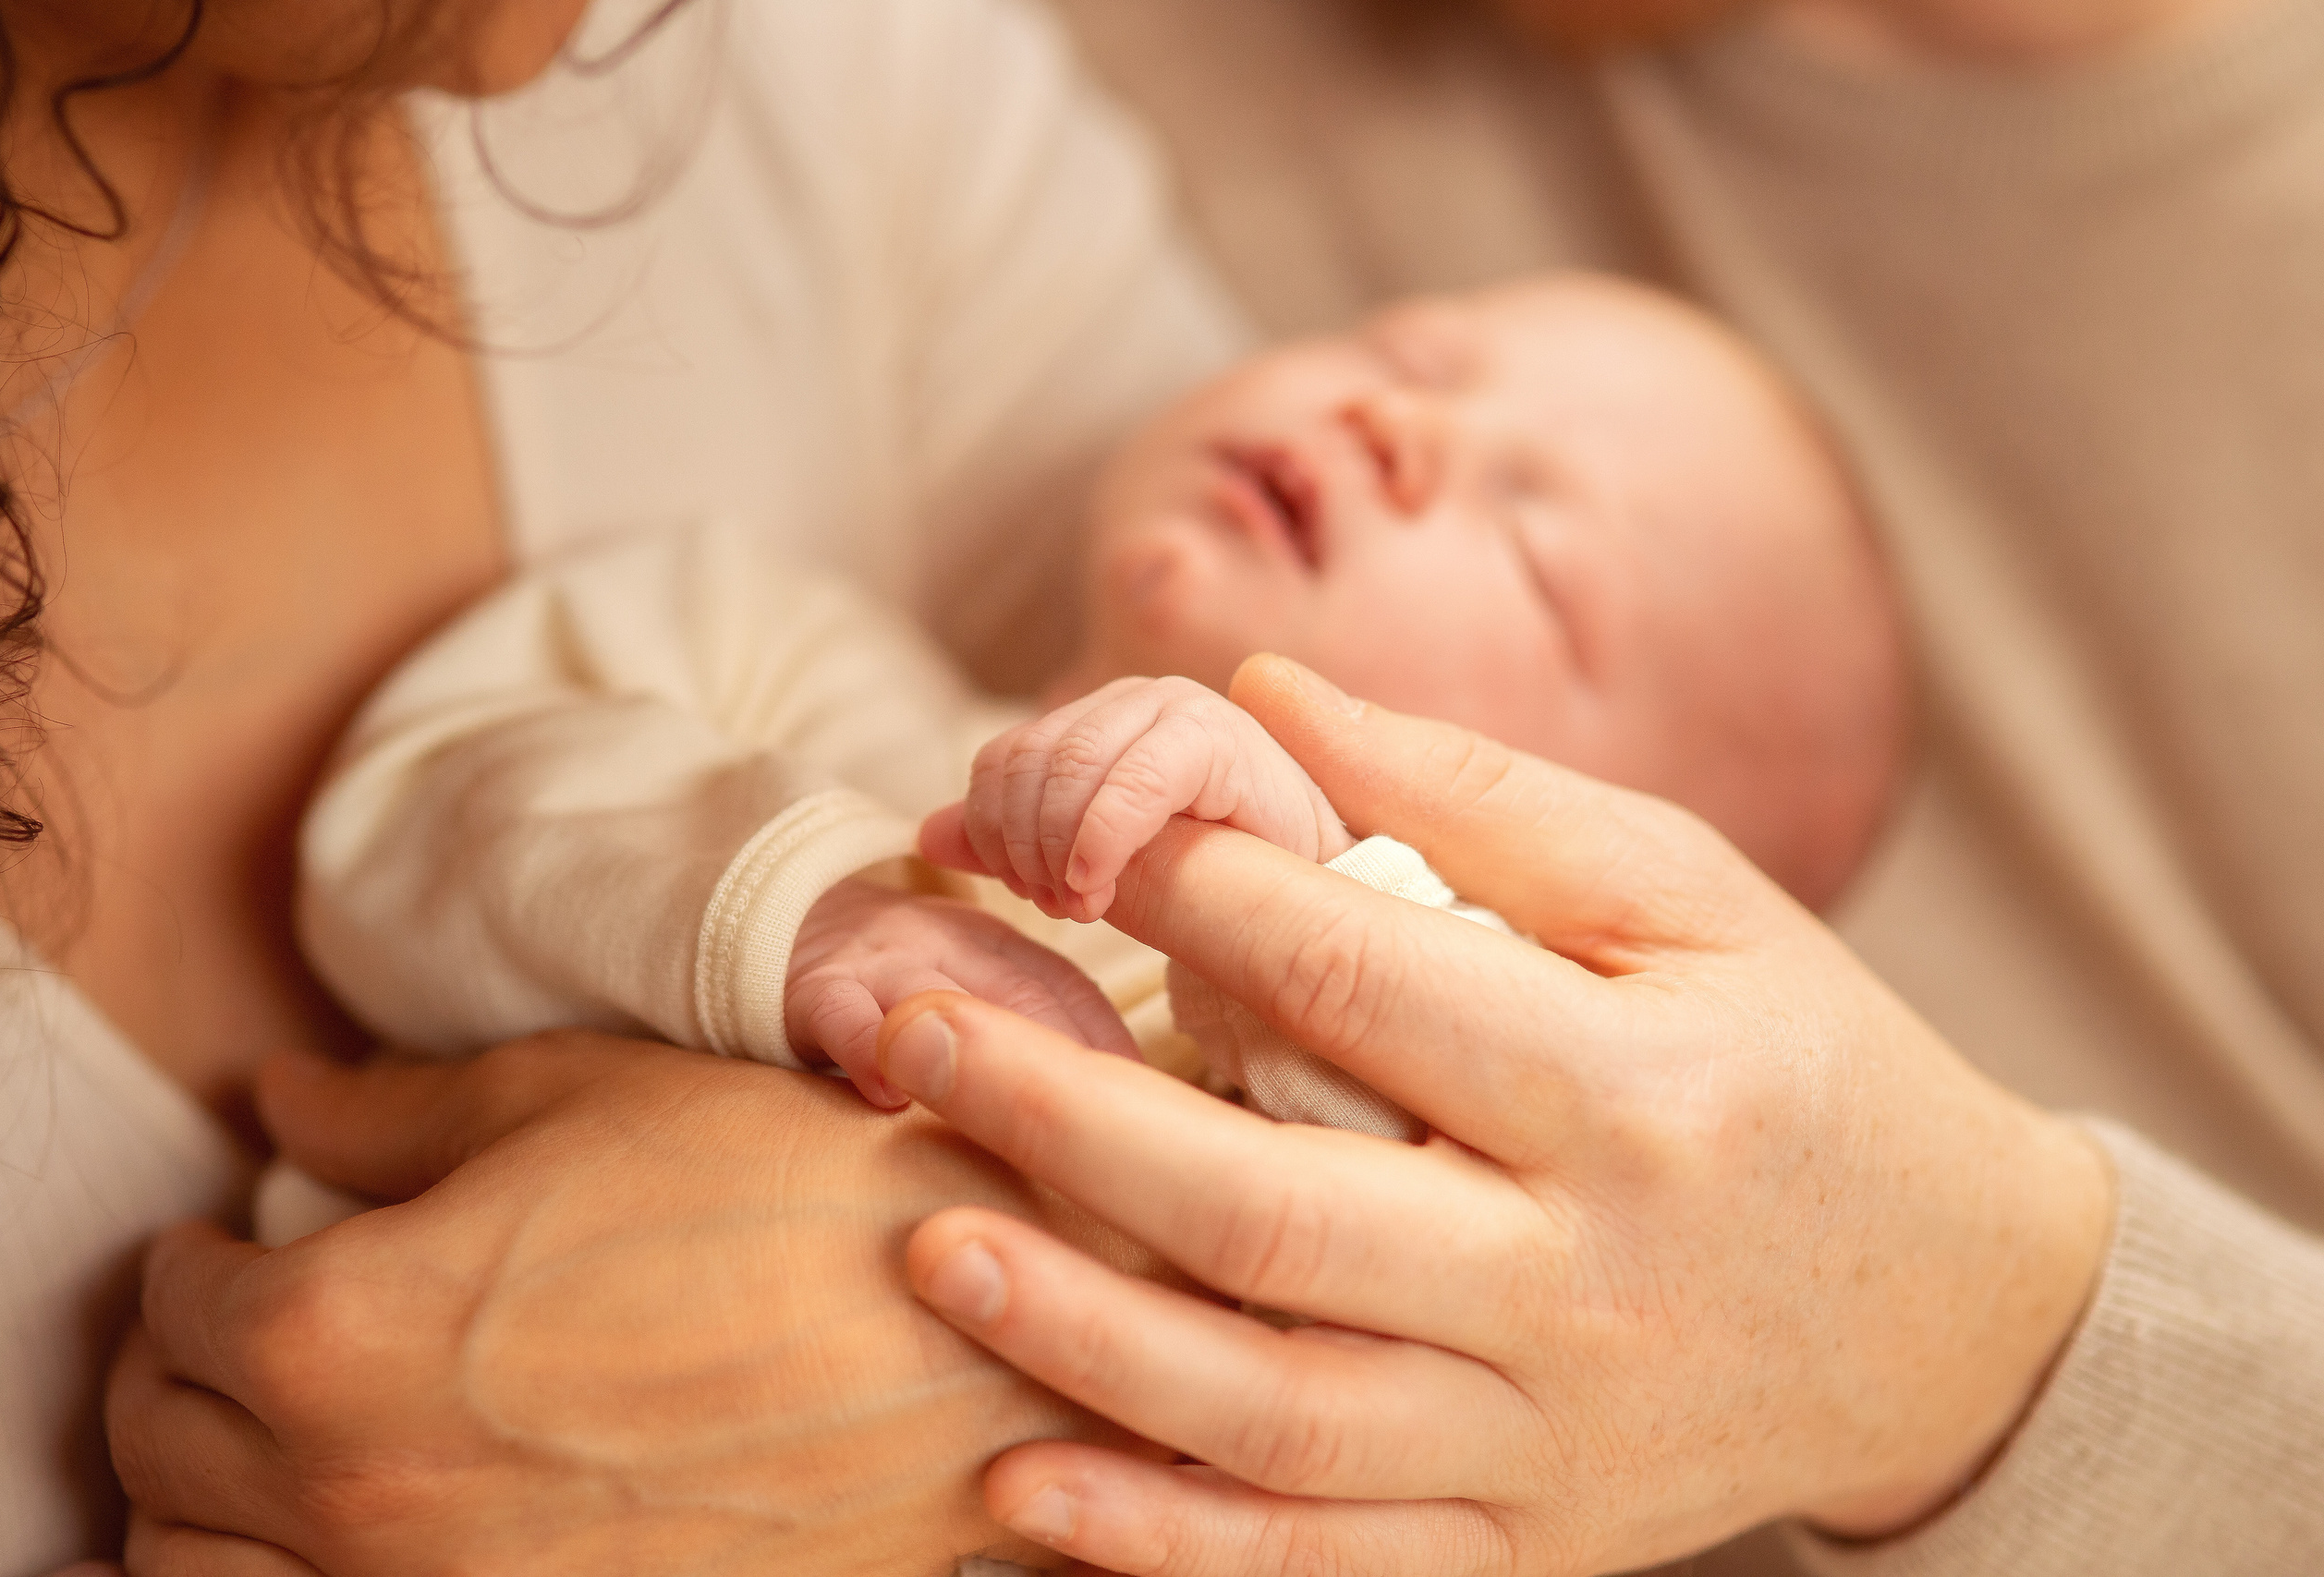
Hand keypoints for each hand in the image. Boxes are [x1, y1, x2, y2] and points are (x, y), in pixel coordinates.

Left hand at [106, 1034, 1167, 1575]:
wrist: (970, 1346)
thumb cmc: (785, 1194)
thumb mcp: (581, 1098)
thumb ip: (393, 1107)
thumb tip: (281, 1099)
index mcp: (348, 1328)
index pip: (178, 1305)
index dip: (190, 1254)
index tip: (224, 1235)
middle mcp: (361, 1496)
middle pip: (161, 1446)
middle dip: (172, 1370)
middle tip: (225, 1323)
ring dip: (194, 1502)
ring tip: (261, 1440)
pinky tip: (343, 1530)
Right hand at [788, 877, 1137, 1106]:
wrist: (790, 921)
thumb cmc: (908, 982)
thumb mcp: (979, 985)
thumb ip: (1044, 1028)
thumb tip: (1137, 1106)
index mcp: (1003, 947)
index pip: (1071, 991)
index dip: (1110, 1046)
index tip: (1151, 1106)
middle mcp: (952, 945)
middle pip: (1021, 996)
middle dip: (1068, 1059)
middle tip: (1107, 1129)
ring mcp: (884, 963)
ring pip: (938, 1001)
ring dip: (978, 1054)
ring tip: (1016, 1120)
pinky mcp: (817, 988)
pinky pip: (844, 1013)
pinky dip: (869, 1050)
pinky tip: (891, 1098)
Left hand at [875, 655, 2114, 1574]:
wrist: (1952, 1316)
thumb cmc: (1802, 1062)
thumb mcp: (1689, 899)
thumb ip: (1478, 800)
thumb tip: (1262, 698)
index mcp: (1640, 1094)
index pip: (1363, 984)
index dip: (1191, 898)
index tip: (1073, 839)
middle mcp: (1588, 1284)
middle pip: (1279, 1217)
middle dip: (1069, 1123)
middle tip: (911, 1034)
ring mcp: (1551, 1441)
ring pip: (1275, 1417)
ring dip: (1080, 1336)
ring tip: (927, 1236)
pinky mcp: (1529, 1549)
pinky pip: (1324, 1568)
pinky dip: (1166, 1542)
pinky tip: (1022, 1481)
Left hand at [920, 675, 1353, 922]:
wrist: (1335, 902)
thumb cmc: (1222, 894)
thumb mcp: (1099, 871)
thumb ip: (1014, 846)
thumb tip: (927, 834)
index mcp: (1099, 722)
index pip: (1000, 761)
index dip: (995, 833)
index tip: (1026, 895)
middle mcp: (1135, 701)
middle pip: (1024, 763)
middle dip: (1022, 847)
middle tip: (1057, 908)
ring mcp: (1178, 711)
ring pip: (1063, 770)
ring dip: (1056, 851)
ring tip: (1085, 907)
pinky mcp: (1219, 738)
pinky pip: (1129, 783)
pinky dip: (1098, 841)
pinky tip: (1097, 889)